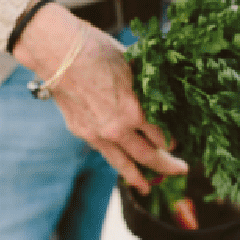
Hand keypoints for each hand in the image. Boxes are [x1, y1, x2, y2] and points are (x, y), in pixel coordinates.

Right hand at [13, 3, 185, 194]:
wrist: (58, 53)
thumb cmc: (96, 51)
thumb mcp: (132, 65)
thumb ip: (146, 85)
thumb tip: (161, 88)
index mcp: (135, 110)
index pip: (162, 136)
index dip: (173, 140)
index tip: (178, 142)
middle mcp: (117, 128)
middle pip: (149, 156)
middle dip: (167, 166)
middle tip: (182, 170)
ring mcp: (97, 134)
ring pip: (123, 163)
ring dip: (138, 177)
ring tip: (147, 188)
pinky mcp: (81, 132)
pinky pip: (104, 151)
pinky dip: (116, 160)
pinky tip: (121, 163)